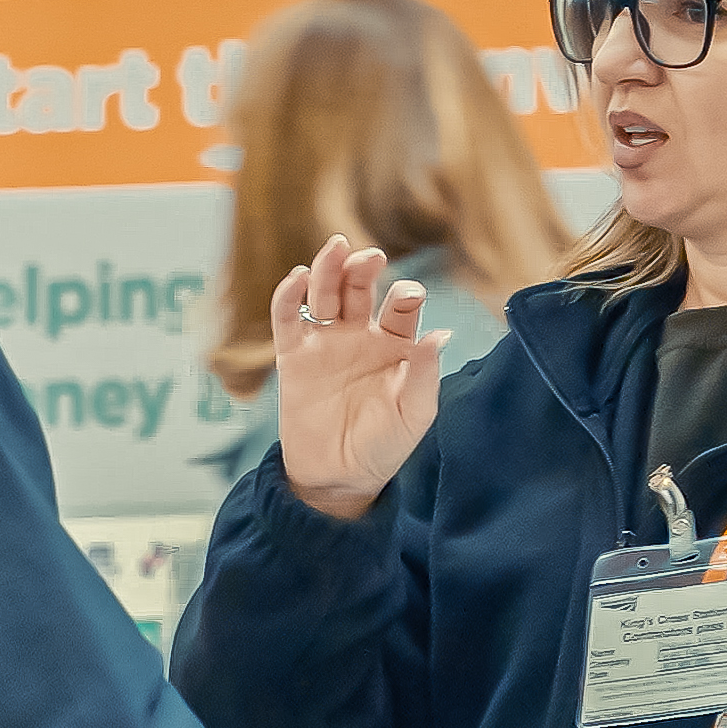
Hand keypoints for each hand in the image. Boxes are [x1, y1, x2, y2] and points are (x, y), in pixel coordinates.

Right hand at [272, 234, 449, 520]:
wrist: (338, 478)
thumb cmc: (384, 446)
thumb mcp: (413, 415)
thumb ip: (423, 375)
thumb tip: (439, 334)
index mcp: (395, 344)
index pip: (401, 308)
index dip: (405, 298)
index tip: (408, 297)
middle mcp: (361, 335)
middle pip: (360, 289)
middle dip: (364, 269)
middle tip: (371, 257)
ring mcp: (326, 342)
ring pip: (325, 294)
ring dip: (329, 269)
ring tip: (336, 249)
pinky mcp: (294, 356)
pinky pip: (288, 318)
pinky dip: (288, 296)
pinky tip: (297, 278)